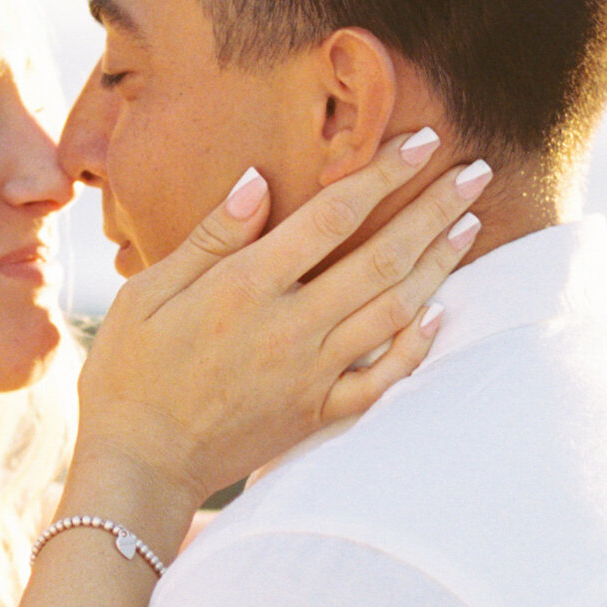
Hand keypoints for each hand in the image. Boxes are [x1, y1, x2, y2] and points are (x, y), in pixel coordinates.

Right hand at [74, 132, 484, 510]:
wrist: (140, 466)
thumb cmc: (130, 373)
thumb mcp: (147, 293)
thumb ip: (210, 237)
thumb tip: (258, 178)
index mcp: (245, 287)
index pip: (332, 215)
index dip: (383, 173)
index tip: (421, 141)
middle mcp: (289, 327)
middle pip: (382, 257)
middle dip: (435, 209)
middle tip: (476, 172)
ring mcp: (310, 373)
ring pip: (395, 311)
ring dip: (439, 264)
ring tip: (471, 224)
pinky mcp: (317, 412)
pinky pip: (383, 380)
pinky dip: (417, 348)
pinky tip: (440, 315)